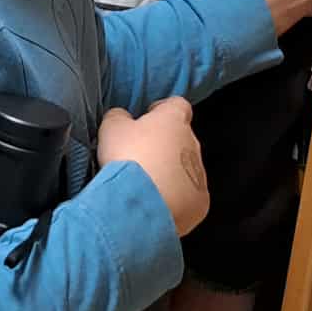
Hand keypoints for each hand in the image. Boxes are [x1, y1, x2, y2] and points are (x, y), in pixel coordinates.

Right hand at [98, 97, 209, 240]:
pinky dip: (176, 199)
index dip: (162, 110)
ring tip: (146, 187)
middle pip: (182, 139)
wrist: (140, 204)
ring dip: (171, 174)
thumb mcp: (111, 128)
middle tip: (141, 159)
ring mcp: (200, 175)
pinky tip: (157, 205)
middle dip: (165, 146)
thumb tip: (123, 117)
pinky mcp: (200, 202)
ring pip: (187, 169)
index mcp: (174, 120)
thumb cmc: (126, 158)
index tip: (148, 120)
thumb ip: (119, 116)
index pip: (178, 105)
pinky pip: (189, 196)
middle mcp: (193, 144)